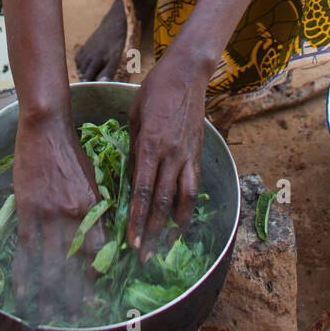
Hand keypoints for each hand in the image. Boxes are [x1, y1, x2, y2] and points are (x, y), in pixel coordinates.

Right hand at [12, 112, 104, 321]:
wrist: (47, 128)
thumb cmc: (72, 152)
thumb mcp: (93, 179)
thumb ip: (96, 208)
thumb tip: (100, 236)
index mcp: (93, 207)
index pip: (97, 252)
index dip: (95, 278)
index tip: (95, 299)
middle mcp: (73, 214)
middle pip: (75, 263)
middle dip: (74, 295)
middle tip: (74, 319)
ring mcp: (48, 213)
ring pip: (50, 262)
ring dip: (49, 292)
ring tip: (48, 316)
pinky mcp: (27, 209)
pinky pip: (26, 248)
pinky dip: (24, 272)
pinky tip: (22, 291)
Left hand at [126, 50, 211, 262]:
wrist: (186, 73)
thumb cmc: (154, 91)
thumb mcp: (134, 117)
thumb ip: (133, 149)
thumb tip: (131, 176)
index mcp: (149, 144)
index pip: (141, 191)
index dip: (136, 220)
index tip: (130, 243)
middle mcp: (170, 154)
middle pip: (161, 202)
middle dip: (151, 232)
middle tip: (143, 257)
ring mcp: (188, 154)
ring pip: (183, 199)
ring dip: (174, 226)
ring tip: (166, 246)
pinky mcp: (198, 152)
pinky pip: (193, 185)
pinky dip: (188, 206)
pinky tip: (181, 219)